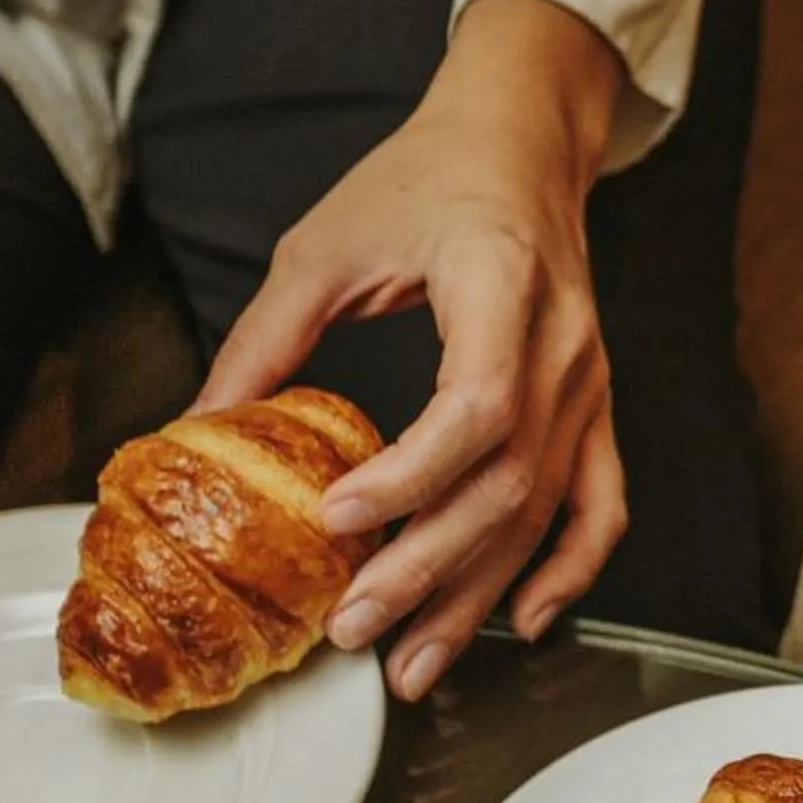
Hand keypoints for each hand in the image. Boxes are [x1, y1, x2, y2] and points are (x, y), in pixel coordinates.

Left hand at [195, 0, 629, 699]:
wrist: (518, 142)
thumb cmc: (425, 179)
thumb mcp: (324, 243)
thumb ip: (266, 340)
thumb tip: (200, 430)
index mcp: (500, 285)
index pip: (475, 406)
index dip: (408, 477)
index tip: (334, 520)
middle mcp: (561, 341)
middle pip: (509, 480)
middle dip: (428, 568)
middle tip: (351, 626)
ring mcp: (590, 379)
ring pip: (546, 508)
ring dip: (480, 594)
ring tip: (413, 661)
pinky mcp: (596, 403)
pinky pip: (601, 501)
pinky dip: (572, 567)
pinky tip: (526, 619)